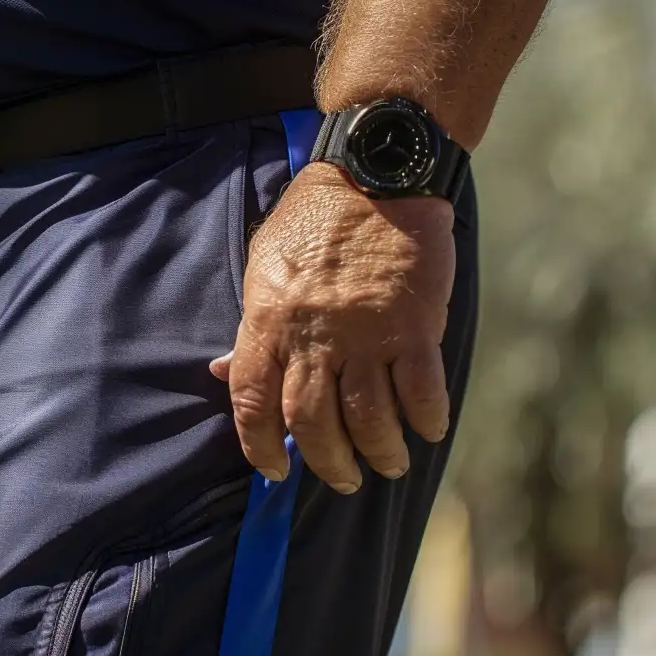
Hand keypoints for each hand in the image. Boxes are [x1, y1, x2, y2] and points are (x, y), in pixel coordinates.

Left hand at [212, 164, 455, 495]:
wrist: (375, 176)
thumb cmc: (312, 222)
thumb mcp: (263, 269)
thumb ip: (250, 328)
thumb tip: (227, 374)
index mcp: (268, 325)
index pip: (252, 405)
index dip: (261, 448)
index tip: (275, 470)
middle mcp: (315, 338)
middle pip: (313, 422)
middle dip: (327, 462)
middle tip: (342, 479)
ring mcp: (368, 335)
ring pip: (369, 417)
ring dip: (380, 450)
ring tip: (388, 464)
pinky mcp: (415, 325)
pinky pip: (422, 388)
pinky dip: (427, 417)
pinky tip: (428, 431)